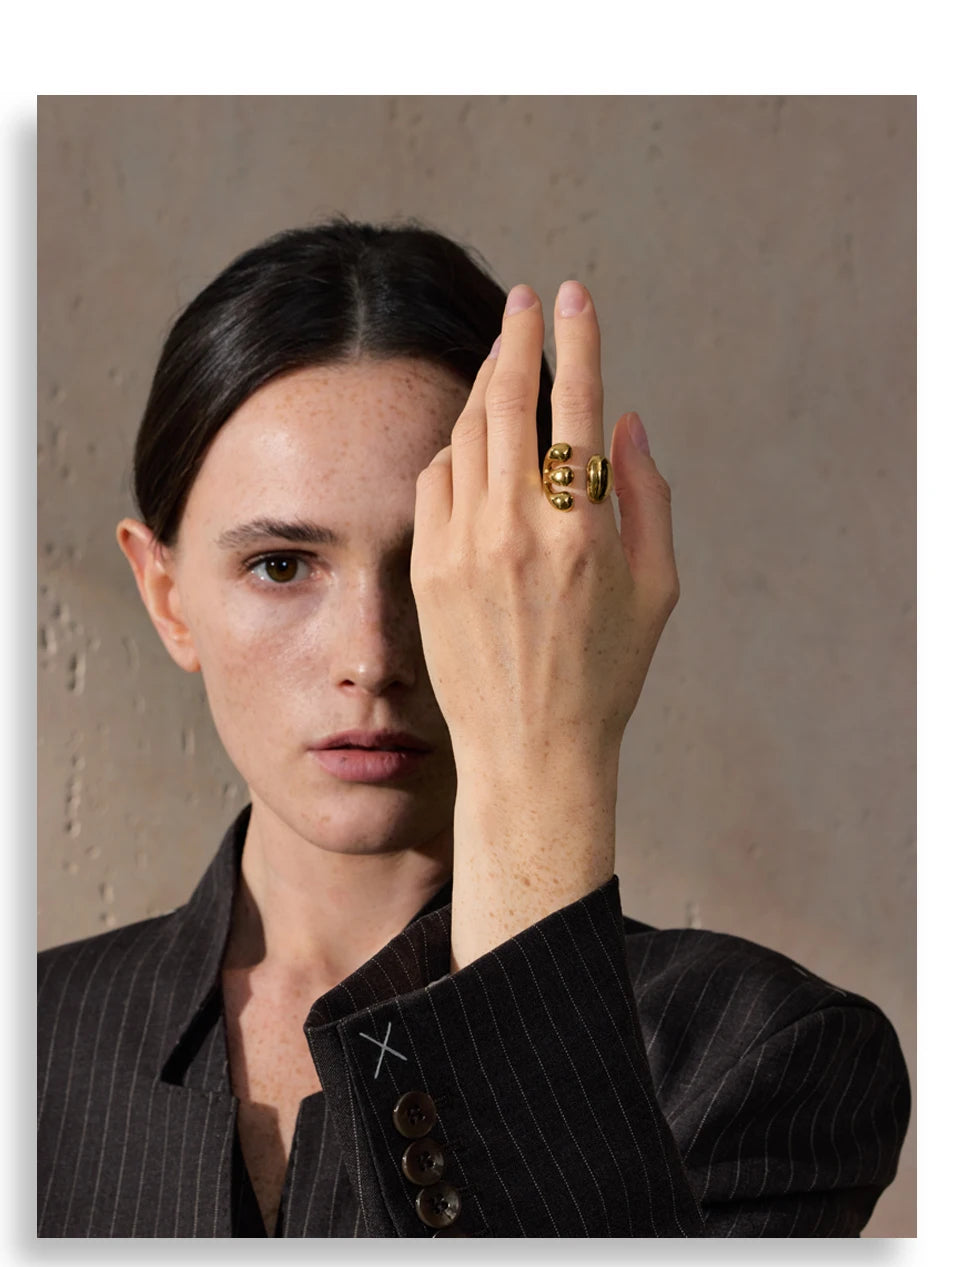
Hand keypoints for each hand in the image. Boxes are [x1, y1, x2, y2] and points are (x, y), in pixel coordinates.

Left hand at [411, 279, 679, 774]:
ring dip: (485, 386)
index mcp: (583, 530)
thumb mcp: (656, 590)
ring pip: (467, 433)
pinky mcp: (427, 566)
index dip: (577, 340)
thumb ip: (647, 497)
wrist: (530, 749)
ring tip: (500, 361)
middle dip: (517, 336)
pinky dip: (456, 448)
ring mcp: (462, 546)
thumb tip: (625, 421)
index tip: (573, 296)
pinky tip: (473, 443)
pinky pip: (435, 479)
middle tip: (523, 302)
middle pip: (508, 400)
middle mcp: (516, 528)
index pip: (576, 406)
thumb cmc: (605, 674)